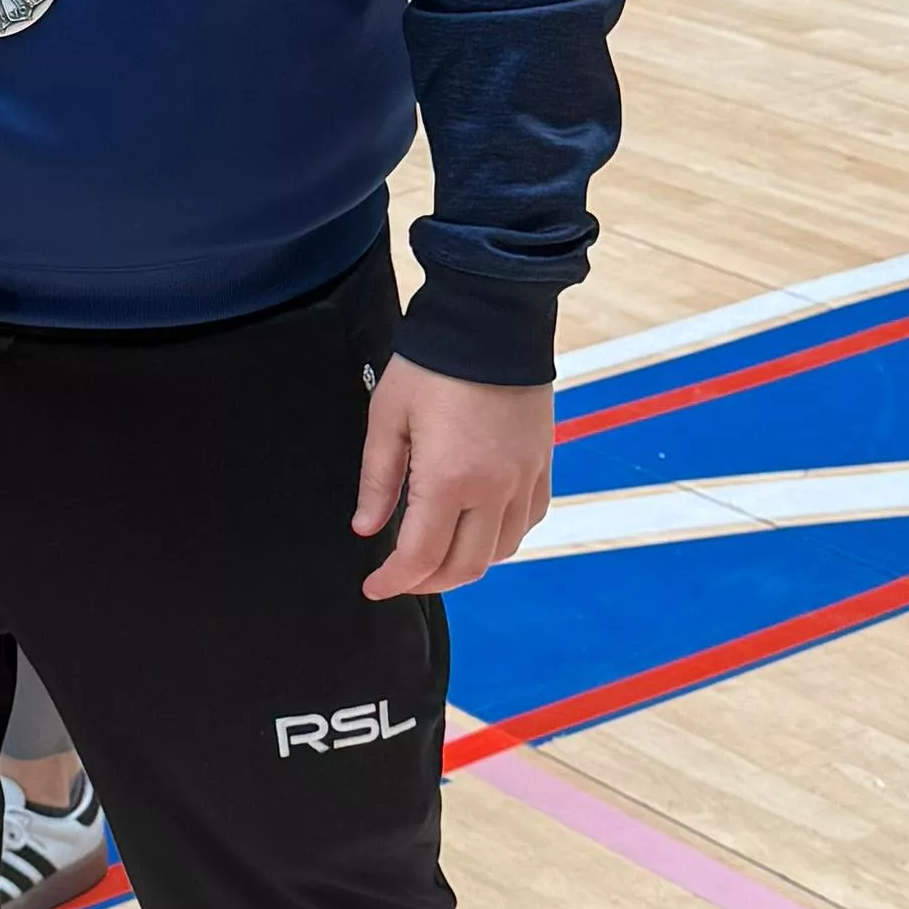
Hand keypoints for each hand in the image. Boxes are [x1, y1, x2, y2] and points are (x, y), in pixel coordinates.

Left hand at [355, 359, 552, 600]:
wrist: (491, 321)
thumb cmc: (432, 364)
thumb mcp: (388, 419)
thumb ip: (378, 481)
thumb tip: (366, 529)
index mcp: (448, 480)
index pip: (420, 556)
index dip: (394, 582)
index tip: (375, 587)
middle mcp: (493, 489)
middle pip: (464, 567)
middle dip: (428, 583)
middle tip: (401, 578)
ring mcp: (524, 478)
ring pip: (500, 551)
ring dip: (466, 565)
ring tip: (436, 557)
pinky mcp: (542, 464)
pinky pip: (526, 522)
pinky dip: (501, 539)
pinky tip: (478, 530)